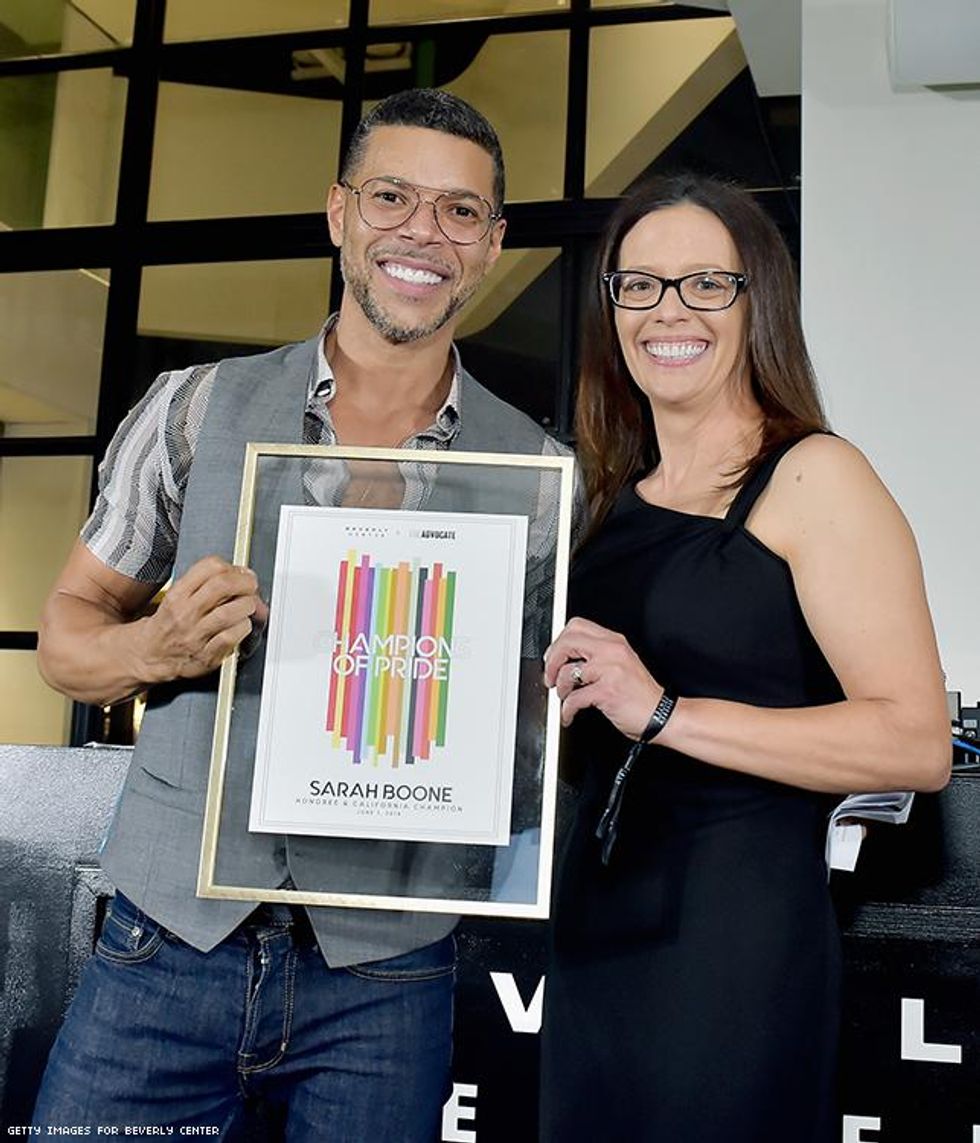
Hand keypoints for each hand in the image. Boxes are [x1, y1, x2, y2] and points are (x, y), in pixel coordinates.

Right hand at [136, 556, 268, 682]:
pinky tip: (241, 626)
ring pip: (229, 612)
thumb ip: (207, 584)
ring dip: (247, 606)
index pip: (209, 567)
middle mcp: (185, 614)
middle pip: (222, 586)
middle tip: (251, 587)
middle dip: (245, 583)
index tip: (240, 572)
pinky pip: (231, 637)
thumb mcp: (178, 596)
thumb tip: (244, 576)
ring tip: (248, 607)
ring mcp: (195, 636)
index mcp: (177, 595)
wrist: (150, 656)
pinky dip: (243, 628)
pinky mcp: (205, 656)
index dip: (232, 567)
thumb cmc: (169, 624)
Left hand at [543, 616, 662, 738]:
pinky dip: (566, 710)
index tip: (553, 656)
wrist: (661, 715)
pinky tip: (569, 714)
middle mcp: (612, 651)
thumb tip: (564, 658)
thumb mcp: (621, 664)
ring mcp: (610, 670)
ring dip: (560, 688)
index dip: (559, 641)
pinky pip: (574, 698)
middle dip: (551, 661)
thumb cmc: (640, 695)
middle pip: (567, 642)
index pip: (576, 626)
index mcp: (614, 642)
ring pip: (567, 671)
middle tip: (550, 676)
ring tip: (565, 697)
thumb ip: (597, 655)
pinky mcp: (607, 691)